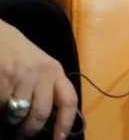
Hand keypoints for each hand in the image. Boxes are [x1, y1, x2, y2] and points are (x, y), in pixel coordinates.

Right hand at [0, 20, 77, 138]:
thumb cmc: (17, 51)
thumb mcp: (38, 65)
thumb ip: (45, 86)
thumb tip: (45, 116)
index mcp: (55, 70)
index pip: (68, 100)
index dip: (65, 123)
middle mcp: (42, 74)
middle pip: (41, 114)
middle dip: (29, 130)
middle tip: (21, 135)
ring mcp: (21, 79)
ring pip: (19, 115)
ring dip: (12, 124)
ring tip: (8, 121)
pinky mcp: (3, 84)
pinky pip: (2, 108)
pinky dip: (1, 113)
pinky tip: (0, 106)